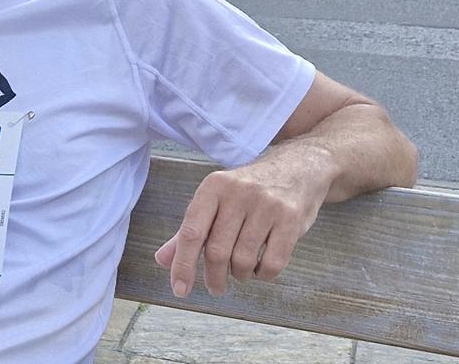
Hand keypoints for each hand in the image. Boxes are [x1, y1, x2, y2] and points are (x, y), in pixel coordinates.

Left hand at [153, 155, 326, 297]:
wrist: (296, 168)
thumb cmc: (247, 191)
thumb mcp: (215, 201)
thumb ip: (189, 230)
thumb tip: (162, 260)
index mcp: (214, 186)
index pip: (191, 231)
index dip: (183, 264)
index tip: (179, 289)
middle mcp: (238, 192)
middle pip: (217, 251)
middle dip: (213, 278)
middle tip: (215, 287)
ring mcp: (266, 205)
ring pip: (243, 261)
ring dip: (239, 275)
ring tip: (241, 269)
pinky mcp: (290, 219)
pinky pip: (271, 264)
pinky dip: (263, 275)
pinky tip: (261, 266)